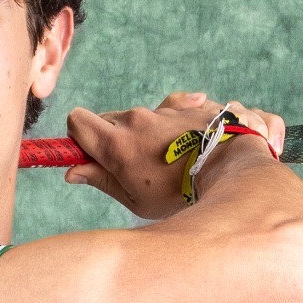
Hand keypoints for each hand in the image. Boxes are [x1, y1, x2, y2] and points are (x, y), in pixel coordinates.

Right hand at [63, 91, 285, 219]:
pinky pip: (173, 107)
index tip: (91, 153)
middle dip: (115, 138)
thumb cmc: (179, 194)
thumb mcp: (134, 198)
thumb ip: (101, 179)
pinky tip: (188, 136)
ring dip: (148, 134)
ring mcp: (163, 110)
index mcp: (116, 142)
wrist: (231, 171)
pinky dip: (175, 120)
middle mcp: (136, 120)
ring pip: (142, 117)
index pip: (77, 121)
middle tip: (136, 166)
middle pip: (109, 120)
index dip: (79, 136)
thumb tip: (71, 172)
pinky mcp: (188, 105)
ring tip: (171, 160)